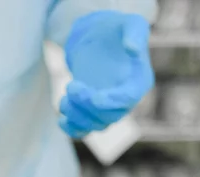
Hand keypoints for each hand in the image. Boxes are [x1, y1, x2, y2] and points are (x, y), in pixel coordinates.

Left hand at [60, 11, 153, 137]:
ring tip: (64, 98)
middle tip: (71, 86)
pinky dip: (72, 129)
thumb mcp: (130, 23)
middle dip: (87, 106)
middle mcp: (126, 100)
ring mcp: (108, 109)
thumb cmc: (117, 30)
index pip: (127, 100)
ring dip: (76, 116)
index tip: (92, 97)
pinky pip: (84, 130)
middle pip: (109, 116)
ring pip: (95, 125)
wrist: (101, 39)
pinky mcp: (91, 112)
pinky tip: (61, 120)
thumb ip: (135, 32)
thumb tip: (133, 48)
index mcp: (138, 82)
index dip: (110, 102)